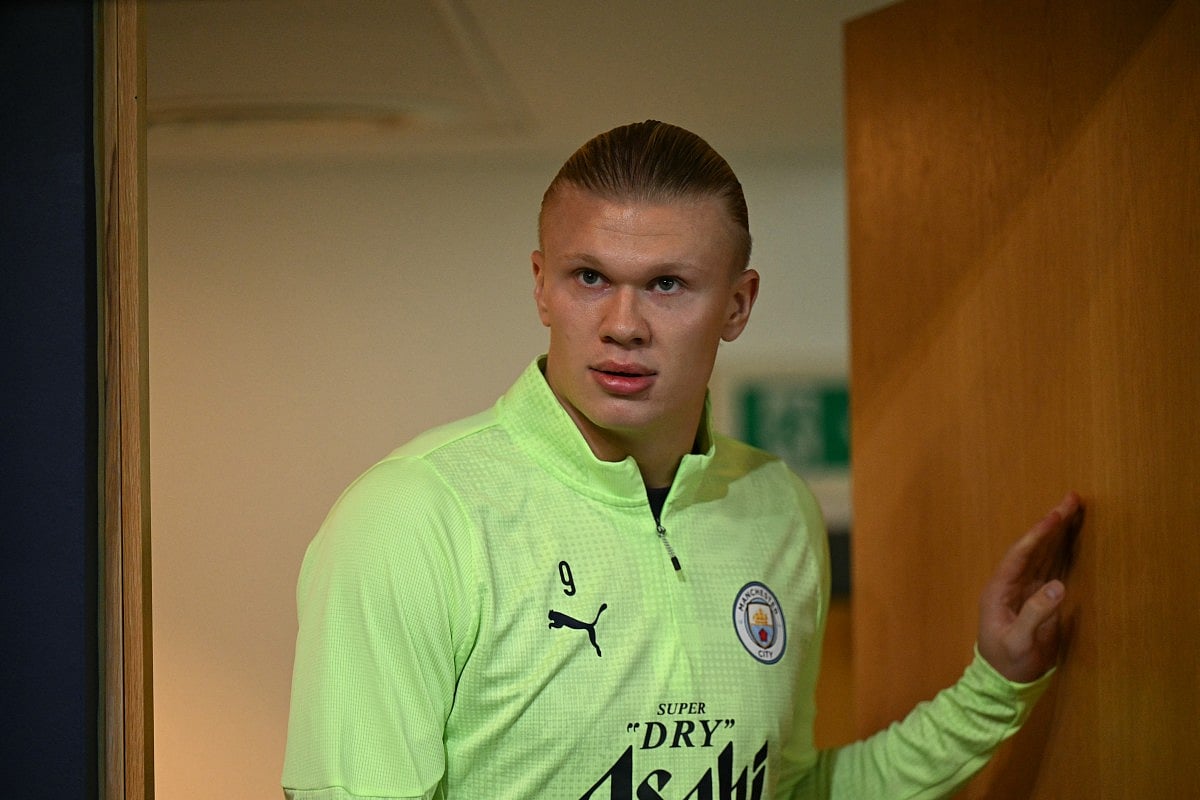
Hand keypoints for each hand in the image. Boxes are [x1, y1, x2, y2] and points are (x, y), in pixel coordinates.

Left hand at [977, 492, 1082, 682]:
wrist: (1002, 682)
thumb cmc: (1006, 662)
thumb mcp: (1019, 642)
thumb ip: (1036, 615)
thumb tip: (1058, 585)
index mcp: (999, 590)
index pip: (1020, 555)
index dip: (1038, 534)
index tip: (1055, 515)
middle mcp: (1010, 585)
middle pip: (1032, 548)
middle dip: (1051, 525)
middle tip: (1071, 500)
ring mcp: (1023, 591)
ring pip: (1042, 556)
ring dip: (1057, 535)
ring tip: (1073, 511)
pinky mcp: (1035, 600)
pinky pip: (1049, 570)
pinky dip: (1061, 553)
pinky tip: (1070, 541)